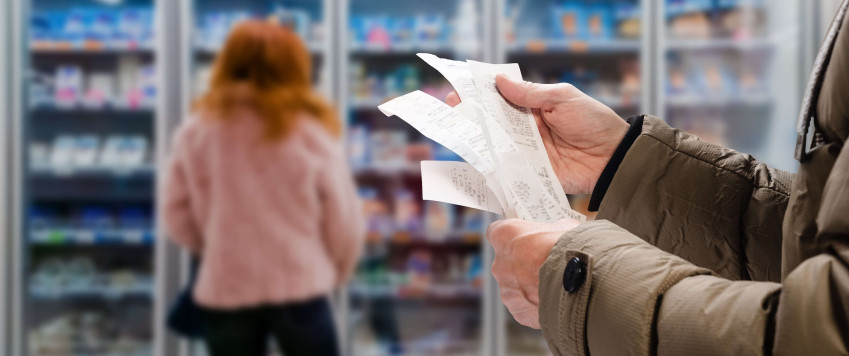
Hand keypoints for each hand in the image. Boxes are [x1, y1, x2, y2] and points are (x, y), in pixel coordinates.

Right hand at [446, 75, 627, 193]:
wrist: (614, 158)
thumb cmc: (594, 122)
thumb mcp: (563, 99)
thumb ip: (530, 93)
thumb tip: (498, 81)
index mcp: (534, 107)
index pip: (501, 98)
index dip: (480, 94)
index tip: (459, 90)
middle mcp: (526, 129)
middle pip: (493, 123)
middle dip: (472, 117)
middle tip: (451, 111)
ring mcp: (527, 152)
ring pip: (496, 146)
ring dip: (477, 141)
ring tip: (457, 135)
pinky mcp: (531, 173)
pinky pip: (507, 170)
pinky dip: (492, 167)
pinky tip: (474, 162)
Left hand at [487, 218, 580, 328]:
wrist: (582, 282)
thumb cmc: (570, 249)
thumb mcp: (564, 228)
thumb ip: (552, 230)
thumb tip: (559, 232)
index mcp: (505, 236)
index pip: (496, 232)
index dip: (511, 236)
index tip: (522, 239)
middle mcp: (499, 263)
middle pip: (506, 262)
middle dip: (522, 263)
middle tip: (543, 264)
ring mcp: (507, 290)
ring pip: (515, 287)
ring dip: (529, 286)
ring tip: (553, 285)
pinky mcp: (518, 311)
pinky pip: (525, 307)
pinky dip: (536, 305)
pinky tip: (554, 300)